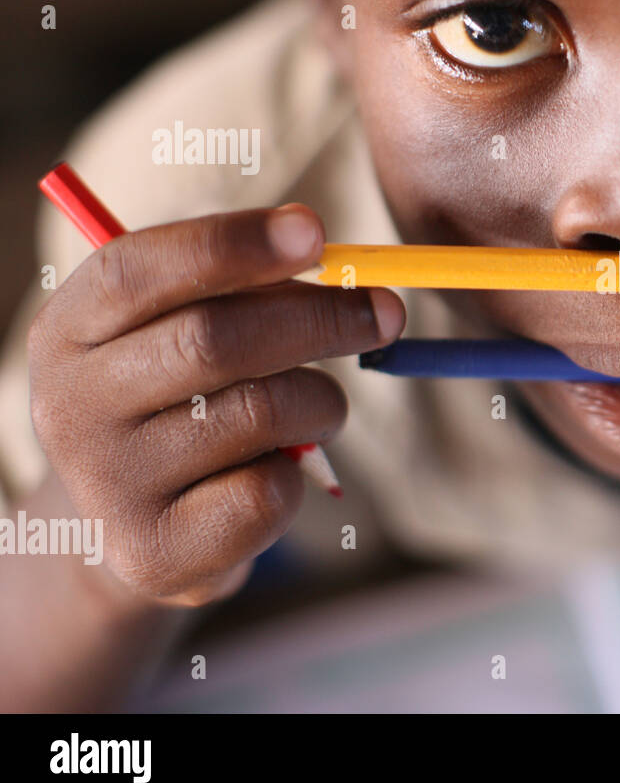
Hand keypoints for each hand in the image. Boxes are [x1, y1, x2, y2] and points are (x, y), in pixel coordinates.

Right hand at [27, 205, 404, 604]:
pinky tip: (281, 471)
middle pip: (213, 339)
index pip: (138, 270)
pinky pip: (268, 491)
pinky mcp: (155, 551)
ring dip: (322, 402)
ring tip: (322, 408)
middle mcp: (69, 406)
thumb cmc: (182, 405)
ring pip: (259, 413)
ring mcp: (107, 485)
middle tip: (388, 311)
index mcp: (68, 331)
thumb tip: (337, 263)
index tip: (314, 231)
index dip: (233, 244)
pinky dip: (302, 473)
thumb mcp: (184, 335)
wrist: (137, 529)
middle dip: (320, 317)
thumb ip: (243, 291)